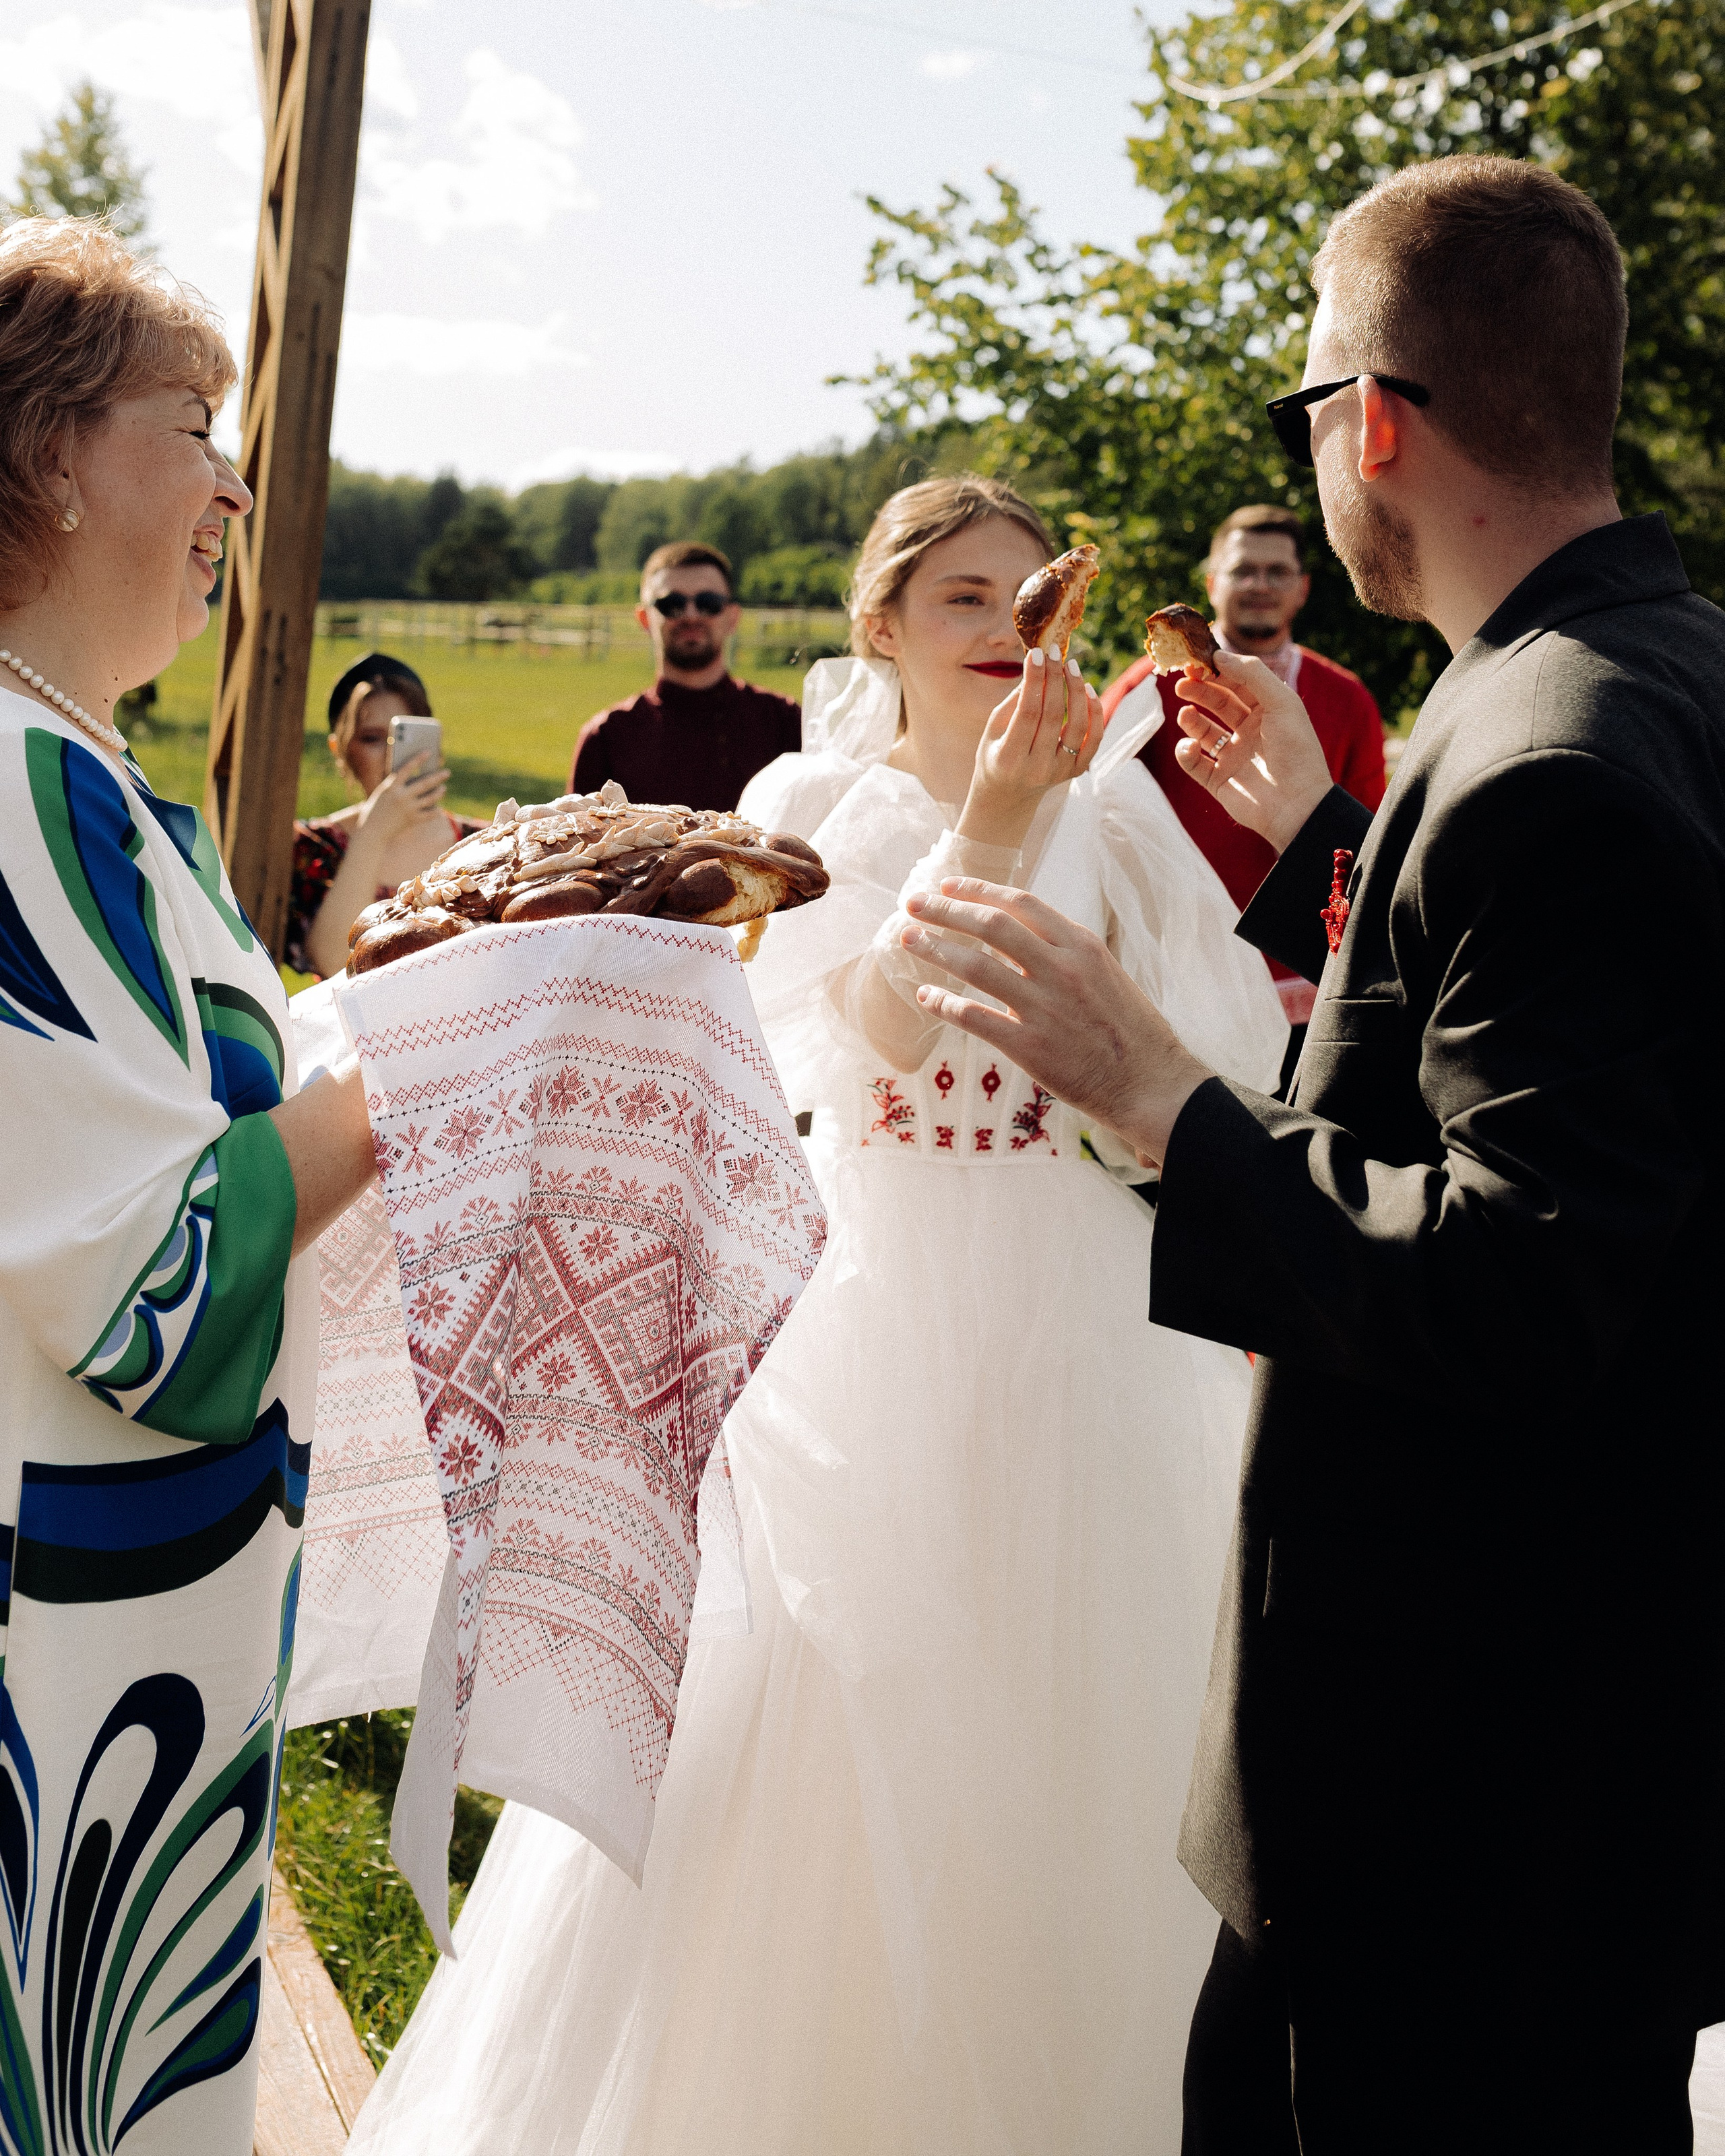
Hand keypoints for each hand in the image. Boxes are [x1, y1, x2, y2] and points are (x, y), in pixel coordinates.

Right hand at [354, 751, 449, 844]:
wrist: (372, 831)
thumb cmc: (376, 808)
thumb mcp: (384, 792)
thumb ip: (397, 784)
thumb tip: (416, 776)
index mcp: (391, 787)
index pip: (407, 768)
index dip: (418, 759)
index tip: (428, 752)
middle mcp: (401, 797)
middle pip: (424, 784)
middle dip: (438, 777)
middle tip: (447, 772)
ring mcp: (408, 809)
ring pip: (430, 798)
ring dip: (439, 792)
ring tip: (443, 788)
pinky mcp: (412, 820)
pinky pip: (429, 815)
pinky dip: (436, 811)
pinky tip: (440, 808)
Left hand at [900, 877, 1213, 1167]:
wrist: (1150, 1082)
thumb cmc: (1129, 1030)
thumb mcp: (1105, 973)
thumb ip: (1064, 952)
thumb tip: (1021, 934)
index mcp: (1082, 945)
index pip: (1021, 903)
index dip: (978, 890)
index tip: (948, 886)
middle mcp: (1062, 969)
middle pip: (990, 926)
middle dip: (945, 910)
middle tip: (912, 904)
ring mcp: (1045, 1007)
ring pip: (975, 966)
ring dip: (935, 948)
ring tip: (908, 939)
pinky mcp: (1031, 1047)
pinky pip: (974, 1017)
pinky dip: (943, 1003)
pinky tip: (925, 996)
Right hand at [956, 649, 1103, 850]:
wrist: (1007, 796)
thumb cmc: (996, 754)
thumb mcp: (993, 729)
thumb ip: (1015, 701)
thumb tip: (1038, 668)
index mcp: (1009, 759)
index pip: (1027, 713)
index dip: (1034, 680)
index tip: (1037, 654)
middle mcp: (1036, 769)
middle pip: (1053, 716)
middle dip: (1055, 678)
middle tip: (1055, 652)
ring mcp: (1059, 772)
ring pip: (1078, 726)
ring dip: (1077, 692)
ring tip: (1072, 667)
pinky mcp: (1075, 771)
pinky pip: (1093, 740)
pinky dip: (1095, 713)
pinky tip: (1088, 691)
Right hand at [1171, 651, 1331, 853]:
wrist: (1297, 805)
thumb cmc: (1296, 751)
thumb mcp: (1282, 702)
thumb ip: (1252, 674)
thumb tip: (1218, 655)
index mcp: (1268, 711)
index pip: (1238, 683)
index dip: (1218, 671)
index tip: (1197, 662)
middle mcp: (1250, 731)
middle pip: (1217, 702)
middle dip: (1199, 690)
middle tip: (1181, 682)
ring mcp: (1233, 756)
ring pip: (1202, 731)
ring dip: (1190, 719)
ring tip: (1185, 713)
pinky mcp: (1218, 781)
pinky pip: (1194, 762)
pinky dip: (1186, 752)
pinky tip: (1190, 746)